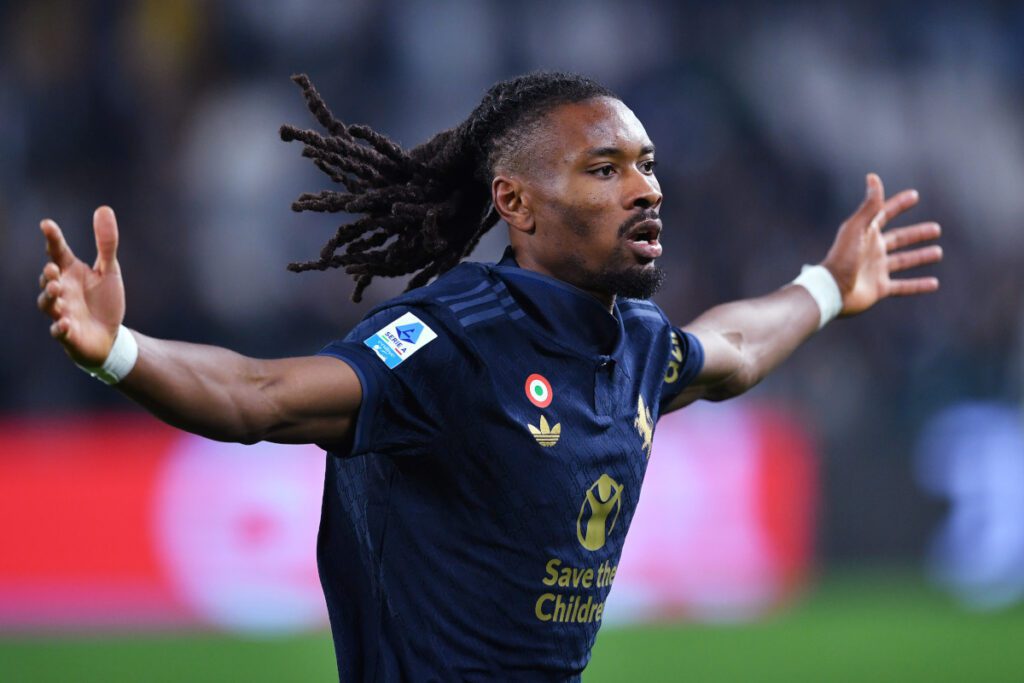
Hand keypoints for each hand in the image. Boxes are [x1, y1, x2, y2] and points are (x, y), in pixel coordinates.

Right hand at [37, 207, 124, 365]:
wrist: (109, 336)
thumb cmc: (104, 302)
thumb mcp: (109, 271)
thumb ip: (106, 243)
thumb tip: (104, 208)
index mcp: (71, 272)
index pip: (58, 252)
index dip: (52, 238)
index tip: (46, 224)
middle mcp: (62, 290)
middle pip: (48, 279)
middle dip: (48, 273)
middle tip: (53, 268)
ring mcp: (62, 312)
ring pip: (47, 304)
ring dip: (49, 296)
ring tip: (57, 289)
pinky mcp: (67, 333)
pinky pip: (59, 331)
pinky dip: (60, 327)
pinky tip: (66, 323)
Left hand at [822, 173, 941, 316]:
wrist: (832, 289)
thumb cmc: (843, 257)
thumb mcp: (857, 228)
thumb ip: (869, 206)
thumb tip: (873, 176)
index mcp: (865, 234)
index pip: (884, 214)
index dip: (898, 204)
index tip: (914, 195)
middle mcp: (872, 251)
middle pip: (898, 239)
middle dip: (916, 233)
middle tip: (936, 229)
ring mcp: (875, 270)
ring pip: (903, 261)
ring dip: (920, 256)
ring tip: (938, 252)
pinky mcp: (879, 288)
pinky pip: (903, 286)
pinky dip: (918, 285)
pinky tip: (934, 284)